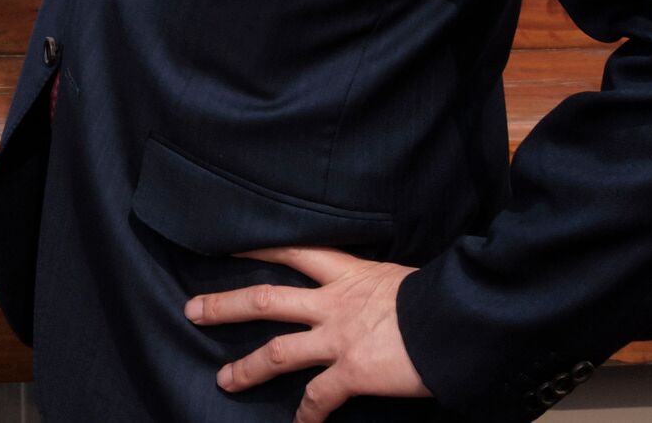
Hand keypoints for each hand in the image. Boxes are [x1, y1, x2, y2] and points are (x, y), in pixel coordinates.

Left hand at [191, 249, 427, 420]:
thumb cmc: (440, 297)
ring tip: (224, 380)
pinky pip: (320, 398)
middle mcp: (334, 304)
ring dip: (248, 368)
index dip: (258, 248)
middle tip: (192, 310)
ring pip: (279, 352)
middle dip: (225, 306)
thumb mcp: (400, 278)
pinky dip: (307, 416)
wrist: (459, 321)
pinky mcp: (352, 372)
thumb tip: (377, 292)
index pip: (294, 251)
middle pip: (266, 299)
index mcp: (348, 274)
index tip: (227, 246)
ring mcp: (338, 338)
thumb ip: (376, 286)